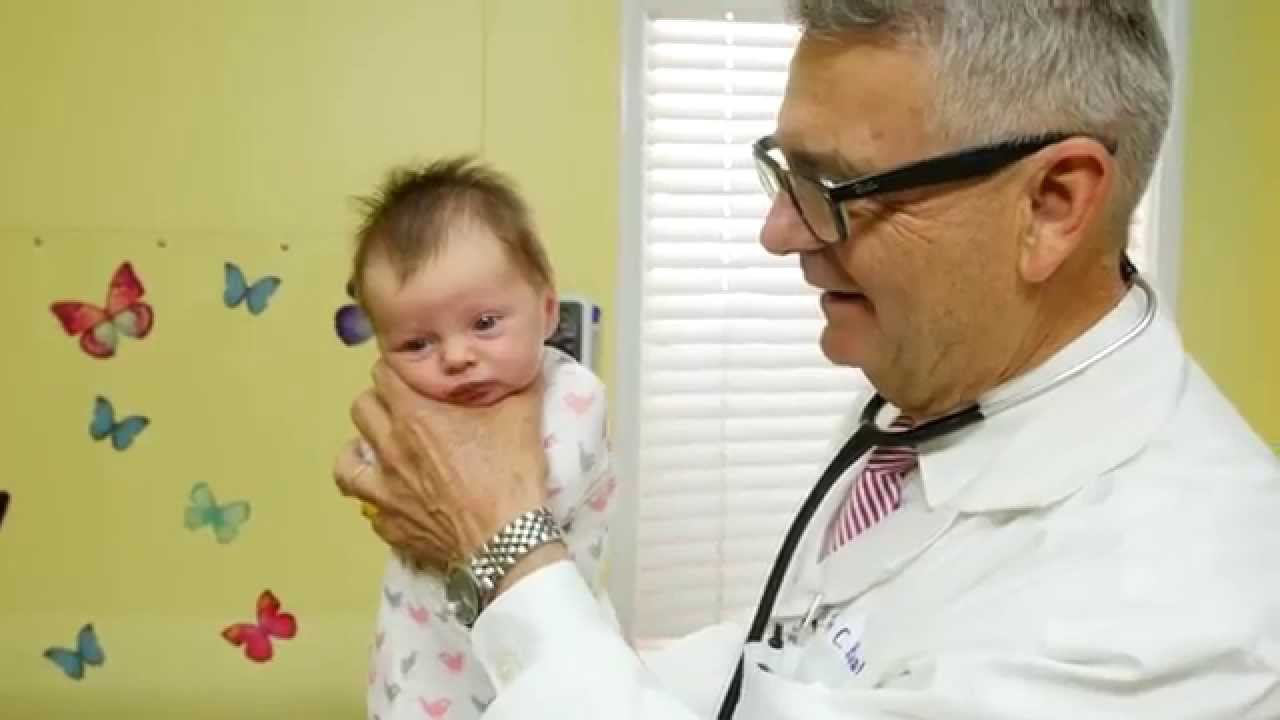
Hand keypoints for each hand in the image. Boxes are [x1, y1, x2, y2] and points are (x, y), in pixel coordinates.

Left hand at [333, 360, 548, 571]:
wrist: (506, 538)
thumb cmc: (510, 476)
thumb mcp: (523, 415)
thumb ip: (519, 382)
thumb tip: (526, 364)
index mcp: (416, 415)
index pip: (383, 373)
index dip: (397, 368)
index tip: (411, 374)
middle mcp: (391, 448)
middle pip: (361, 408)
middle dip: (378, 401)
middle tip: (400, 407)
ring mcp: (385, 490)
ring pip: (346, 461)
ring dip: (358, 450)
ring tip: (375, 449)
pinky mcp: (390, 525)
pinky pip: (368, 507)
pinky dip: (377, 499)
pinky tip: (395, 498)